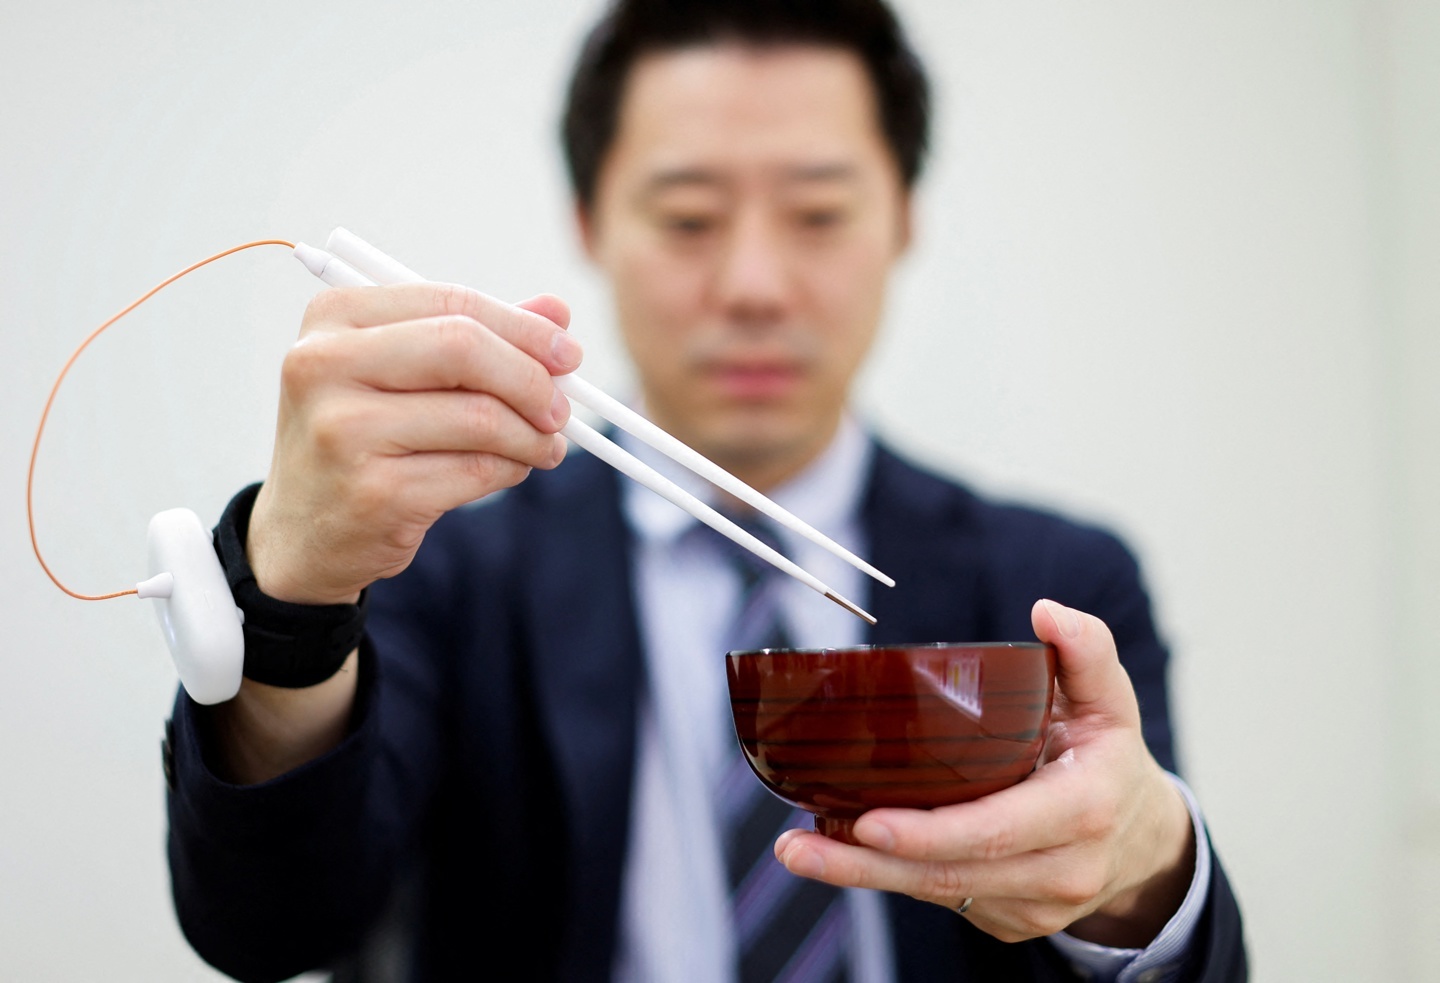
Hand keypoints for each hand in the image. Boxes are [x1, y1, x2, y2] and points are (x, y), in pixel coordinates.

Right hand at [247, 284, 580, 603]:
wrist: (304, 532)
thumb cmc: (365, 436)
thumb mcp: (406, 373)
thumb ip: (480, 336)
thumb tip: (558, 310)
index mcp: (333, 317)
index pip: (451, 304)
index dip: (524, 327)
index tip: (568, 354)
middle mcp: (325, 366)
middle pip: (463, 348)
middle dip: (531, 379)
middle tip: (562, 408)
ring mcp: (343, 431)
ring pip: (479, 417)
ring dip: (531, 435)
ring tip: (546, 446)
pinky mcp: (373, 493)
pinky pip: (475, 471)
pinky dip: (510, 469)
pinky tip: (512, 469)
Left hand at [774, 599, 1195, 947]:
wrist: (1143, 842)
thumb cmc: (1108, 757)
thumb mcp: (1109, 700)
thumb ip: (1085, 650)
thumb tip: (1048, 611)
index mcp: (1083, 808)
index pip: (997, 827)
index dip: (931, 831)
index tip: (868, 820)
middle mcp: (1063, 868)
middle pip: (953, 871)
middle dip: (869, 863)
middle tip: (798, 845)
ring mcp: (1035, 905)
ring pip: (940, 893)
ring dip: (862, 877)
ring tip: (799, 852)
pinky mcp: (1010, 922)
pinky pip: (946, 900)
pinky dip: (892, 878)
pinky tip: (843, 853)